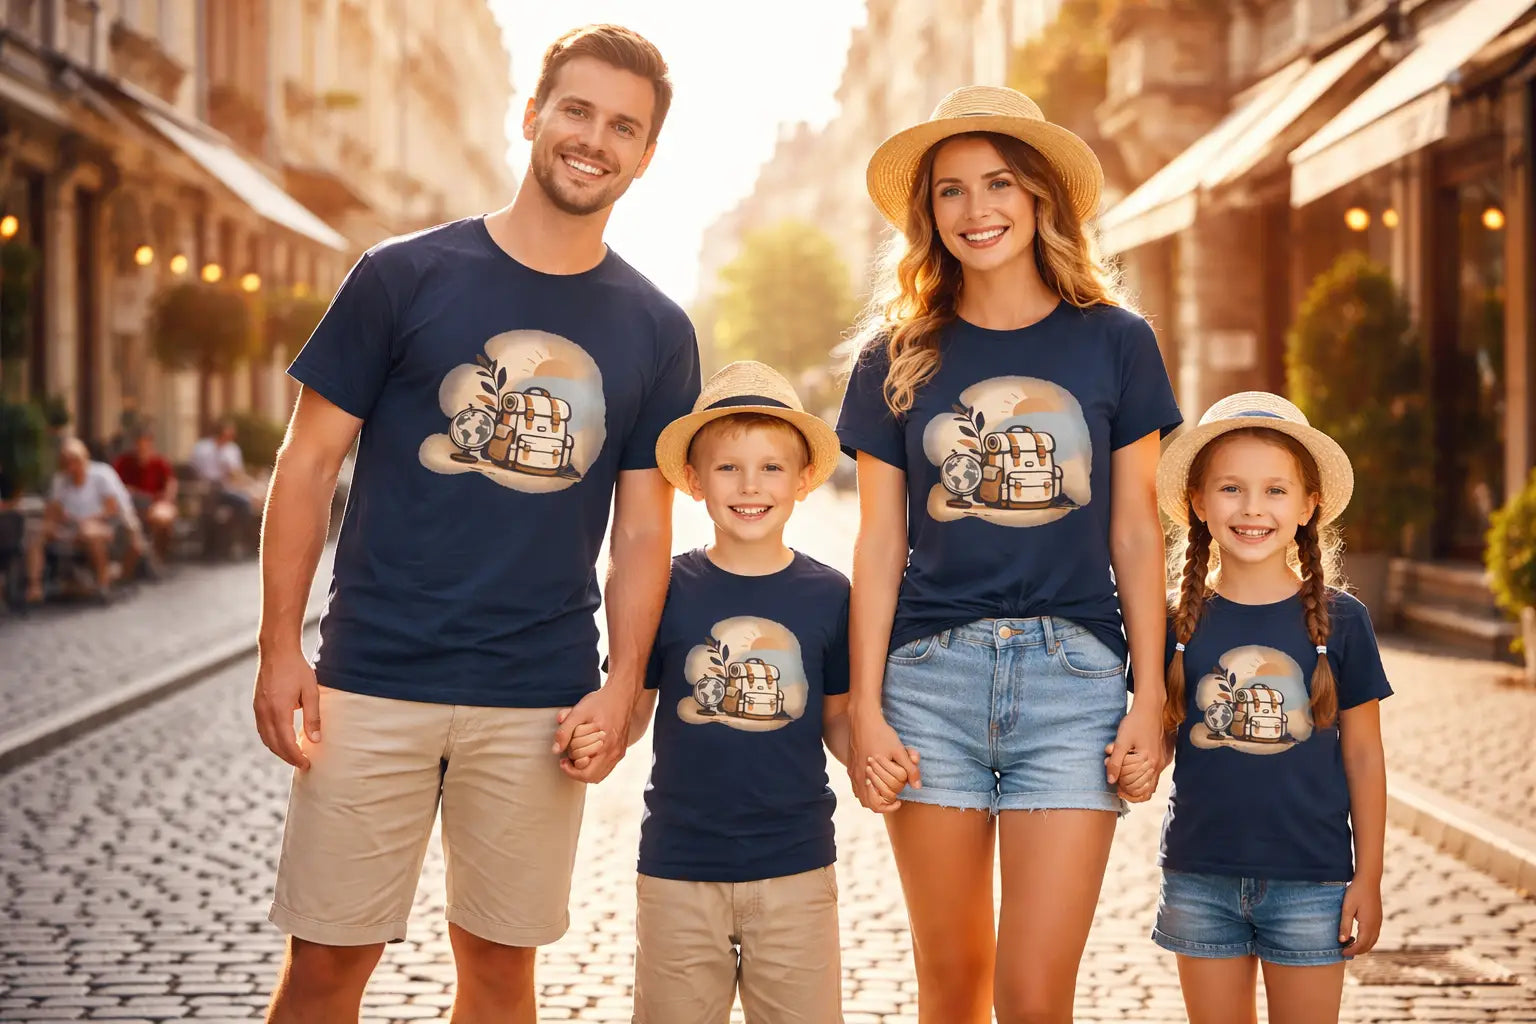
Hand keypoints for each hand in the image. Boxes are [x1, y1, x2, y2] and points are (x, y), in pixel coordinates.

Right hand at [253, 647, 319, 769]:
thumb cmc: (297, 669)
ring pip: (266, 738)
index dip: (296, 756)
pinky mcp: (257, 705)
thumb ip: (313, 717)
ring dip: (278, 750)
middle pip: (274, 744)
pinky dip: (271, 739)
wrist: (277, 650)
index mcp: (279, 710)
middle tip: (302, 764)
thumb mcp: (311, 692)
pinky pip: (262, 729)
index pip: (286, 742)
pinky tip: (282, 740)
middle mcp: (265, 712)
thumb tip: (315, 740)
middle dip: (287, 757)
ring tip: (293, 755)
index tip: (307, 764)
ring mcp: (258, 709)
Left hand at [552, 684, 633, 782]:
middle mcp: (614, 751)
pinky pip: (606, 769)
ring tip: (576, 759)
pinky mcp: (620, 751)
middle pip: (591, 776)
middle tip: (568, 757)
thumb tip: (556, 750)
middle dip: (576, 768)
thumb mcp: (579, 712)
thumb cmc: (600, 702)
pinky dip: (594, 767)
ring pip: (599, 776)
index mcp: (605, 743)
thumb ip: (565, 731)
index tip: (562, 759)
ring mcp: (619, 753)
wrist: (621, 695)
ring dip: (585, 770)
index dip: (569, 769)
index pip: (584, 771)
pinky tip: (586, 756)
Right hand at [849, 710, 919, 811]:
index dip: (890, 806)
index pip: (876, 803)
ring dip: (873, 798)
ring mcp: (852, 771)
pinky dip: (866, 790)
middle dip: (882, 803)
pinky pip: (856, 786)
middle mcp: (857, 776)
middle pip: (867, 803)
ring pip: (860, 796)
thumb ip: (910, 769)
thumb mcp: (899, 751)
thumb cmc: (882, 734)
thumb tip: (917, 786)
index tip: (900, 801)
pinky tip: (875, 783)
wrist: (863, 718)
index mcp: (867, 775)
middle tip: (893, 797)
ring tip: (885, 793)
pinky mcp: (850, 765)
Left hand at [1106, 702, 1164, 792]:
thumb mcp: (1121, 741)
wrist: (1149, 710)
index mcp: (1147, 760)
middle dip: (1124, 785)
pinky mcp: (1160, 762)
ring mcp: (1160, 764)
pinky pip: (1153, 782)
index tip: (1111, 776)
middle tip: (1115, 776)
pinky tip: (1132, 780)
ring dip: (1133, 786)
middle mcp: (1156, 765)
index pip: (1130, 783)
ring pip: (1148, 788)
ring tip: (1122, 779)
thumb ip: (1115, 762)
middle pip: (1139, 788)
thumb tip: (1111, 780)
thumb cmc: (1134, 723)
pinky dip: (1142, 785)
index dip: (1118, 782)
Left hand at [1339, 879, 1381, 956]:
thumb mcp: (1347, 908)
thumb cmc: (1356, 892)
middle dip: (1357, 951)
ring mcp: (1379, 922)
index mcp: (1368, 924)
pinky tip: (1358, 936)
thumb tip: (1342, 941)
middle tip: (1344, 951)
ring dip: (1363, 946)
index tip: (1341, 952)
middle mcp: (1376, 925)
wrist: (1368, 879)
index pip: (1361, 944)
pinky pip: (1374, 934)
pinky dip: (1367, 940)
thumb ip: (1345, 925)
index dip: (1351, 950)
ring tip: (1350, 945)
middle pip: (1368, 945)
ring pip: (1373, 941)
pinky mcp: (1378, 918)